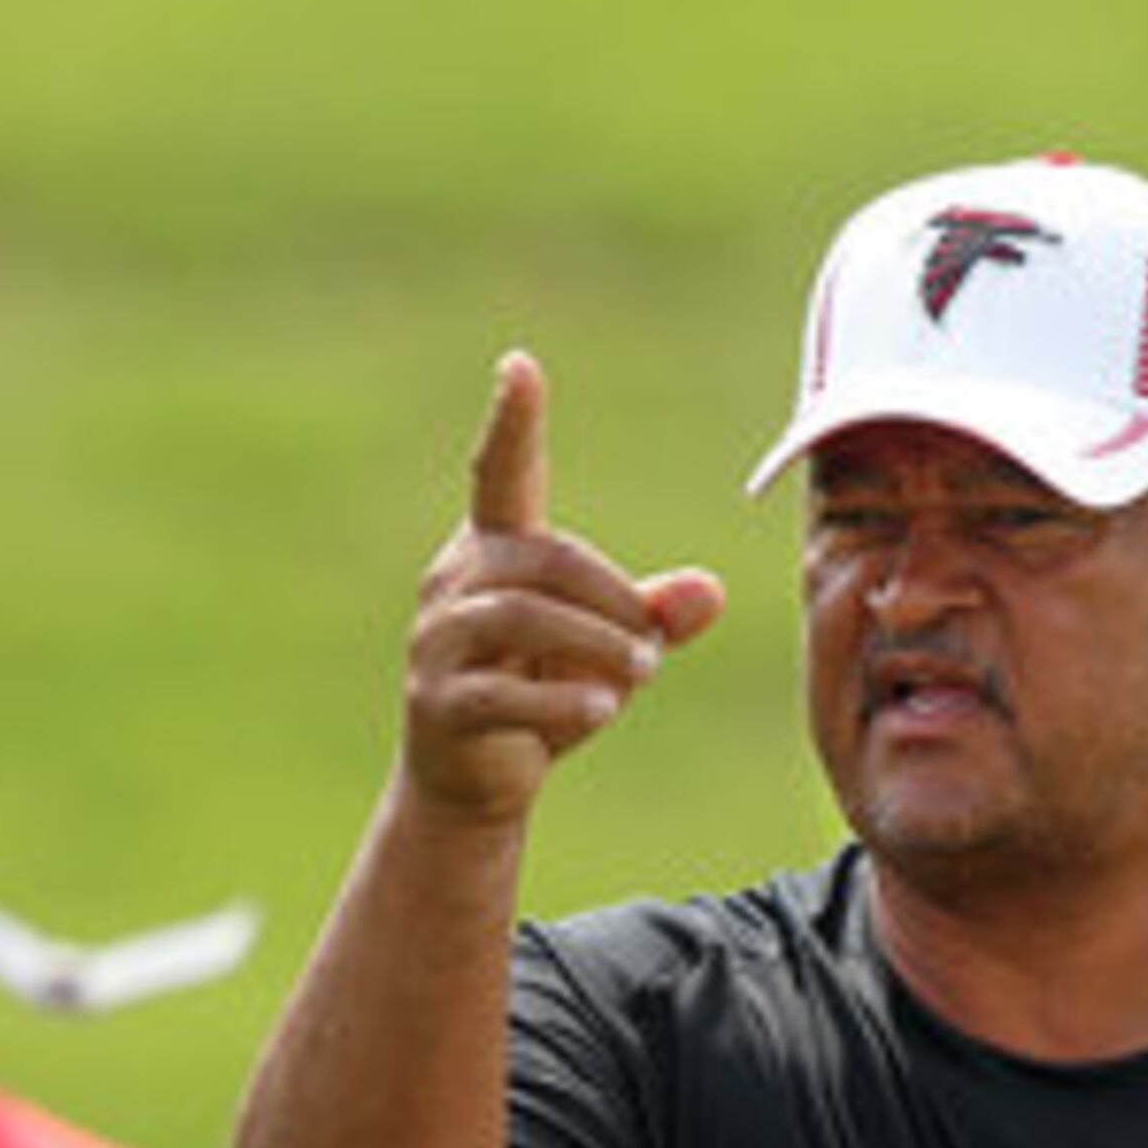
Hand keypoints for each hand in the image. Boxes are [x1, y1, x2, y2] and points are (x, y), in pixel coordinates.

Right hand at [398, 350, 724, 825]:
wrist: (470, 781)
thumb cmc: (541, 692)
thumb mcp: (609, 648)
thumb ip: (656, 615)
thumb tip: (711, 592)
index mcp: (493, 549)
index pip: (501, 473)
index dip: (512, 422)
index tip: (520, 366)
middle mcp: (454, 583)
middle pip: (545, 558)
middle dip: (611, 598)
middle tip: (654, 647)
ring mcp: (436, 643)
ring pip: (522, 616)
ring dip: (595, 642)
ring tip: (639, 674)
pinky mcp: (437, 702)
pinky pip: (501, 690)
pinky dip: (560, 698)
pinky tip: (602, 709)